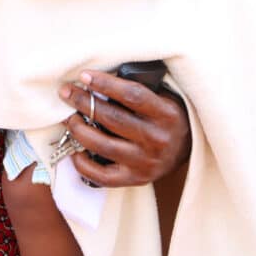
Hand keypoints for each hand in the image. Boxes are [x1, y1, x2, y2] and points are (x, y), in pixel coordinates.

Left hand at [59, 69, 190, 186]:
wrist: (189, 149)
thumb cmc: (166, 116)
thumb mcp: (163, 97)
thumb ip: (138, 88)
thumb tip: (98, 79)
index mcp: (166, 114)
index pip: (131, 95)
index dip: (105, 83)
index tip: (83, 75)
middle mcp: (157, 139)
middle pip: (112, 118)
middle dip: (84, 103)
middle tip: (66, 92)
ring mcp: (146, 162)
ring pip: (103, 145)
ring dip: (79, 129)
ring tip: (69, 118)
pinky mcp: (136, 180)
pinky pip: (103, 176)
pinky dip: (83, 164)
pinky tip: (74, 150)